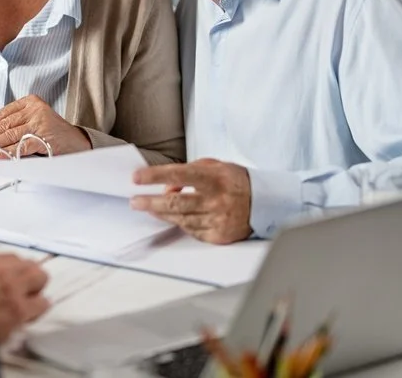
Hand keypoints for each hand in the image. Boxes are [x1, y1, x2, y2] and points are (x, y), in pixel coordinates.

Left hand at [0, 95, 91, 156]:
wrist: (78, 143)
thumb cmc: (52, 135)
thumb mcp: (33, 123)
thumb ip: (14, 126)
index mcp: (30, 101)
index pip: (2, 114)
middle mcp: (34, 108)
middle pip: (4, 124)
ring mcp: (40, 121)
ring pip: (10, 135)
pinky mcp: (44, 135)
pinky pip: (21, 145)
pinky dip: (6, 152)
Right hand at [0, 253, 49, 344]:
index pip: (12, 258)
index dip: (16, 272)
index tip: (16, 279)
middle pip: (29, 264)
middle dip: (29, 278)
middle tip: (25, 291)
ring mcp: (11, 288)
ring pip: (40, 277)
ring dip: (35, 291)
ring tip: (27, 303)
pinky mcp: (19, 308)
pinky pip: (43, 303)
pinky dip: (38, 310)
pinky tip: (28, 316)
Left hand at [130, 159, 253, 244]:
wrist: (266, 203)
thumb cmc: (236, 181)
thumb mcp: (214, 166)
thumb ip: (188, 172)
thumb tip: (167, 186)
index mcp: (214, 178)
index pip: (178, 174)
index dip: (155, 176)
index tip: (136, 178)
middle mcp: (216, 200)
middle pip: (175, 203)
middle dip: (150, 202)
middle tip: (135, 201)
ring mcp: (218, 219)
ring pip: (180, 219)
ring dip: (161, 214)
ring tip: (149, 208)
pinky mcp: (219, 235)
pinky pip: (191, 231)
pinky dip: (180, 223)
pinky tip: (173, 218)